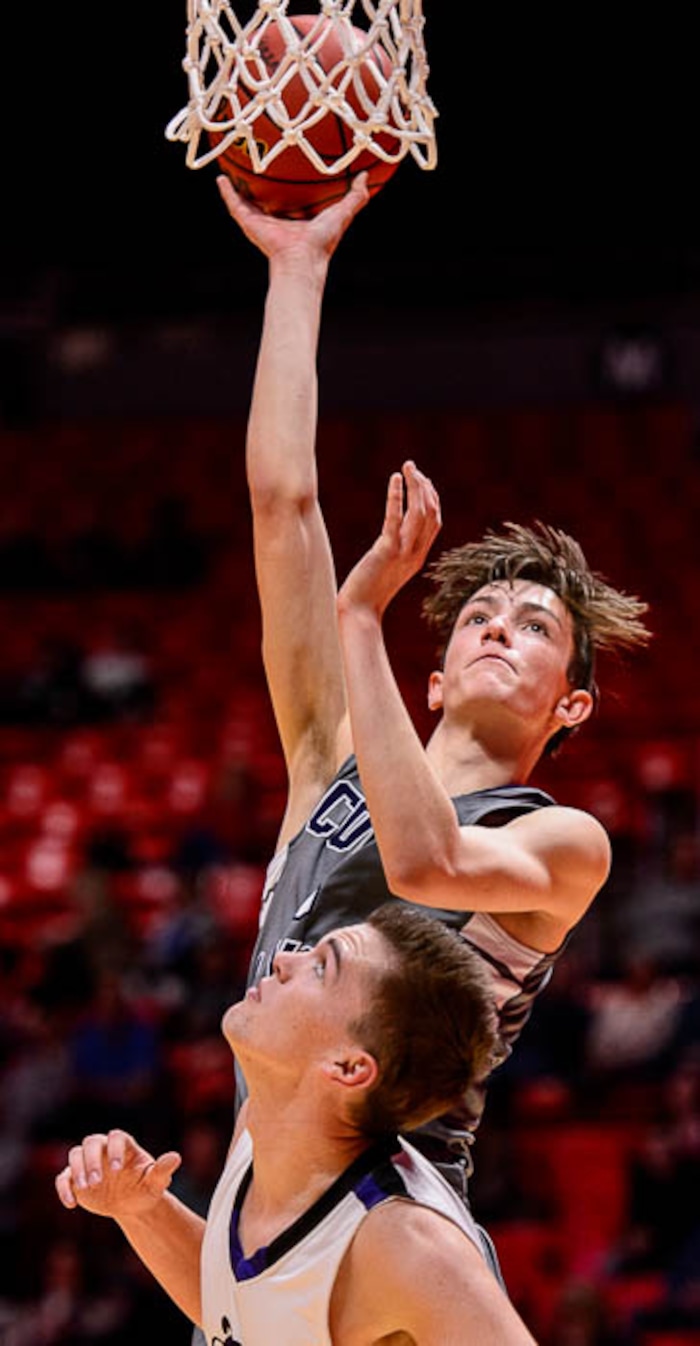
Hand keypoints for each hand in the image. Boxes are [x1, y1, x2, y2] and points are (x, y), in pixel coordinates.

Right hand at [55, 1130, 181, 1220]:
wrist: (132, 1204)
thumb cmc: (145, 1188)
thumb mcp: (155, 1182)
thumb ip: (162, 1170)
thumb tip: (175, 1158)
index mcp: (124, 1145)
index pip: (116, 1137)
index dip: (114, 1149)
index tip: (117, 1169)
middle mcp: (103, 1149)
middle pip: (91, 1142)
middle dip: (91, 1160)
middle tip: (96, 1182)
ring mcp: (88, 1163)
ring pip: (75, 1155)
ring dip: (78, 1170)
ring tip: (86, 1189)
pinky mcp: (75, 1179)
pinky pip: (63, 1177)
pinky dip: (64, 1188)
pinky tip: (71, 1204)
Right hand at [217, 171, 369, 262]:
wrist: (302, 259)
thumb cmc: (322, 241)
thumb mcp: (341, 213)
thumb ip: (355, 197)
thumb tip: (366, 177)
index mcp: (296, 217)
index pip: (290, 197)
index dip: (288, 182)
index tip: (286, 162)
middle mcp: (276, 219)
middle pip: (265, 198)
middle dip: (260, 182)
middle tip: (255, 158)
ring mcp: (260, 221)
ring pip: (245, 200)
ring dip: (237, 185)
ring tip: (229, 166)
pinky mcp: (249, 224)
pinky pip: (234, 205)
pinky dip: (226, 193)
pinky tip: (220, 178)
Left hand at [337, 461, 441, 620]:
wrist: (359, 613)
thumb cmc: (366, 594)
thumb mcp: (386, 570)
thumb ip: (392, 553)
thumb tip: (388, 541)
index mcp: (418, 557)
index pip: (435, 521)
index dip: (431, 498)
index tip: (421, 480)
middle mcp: (415, 553)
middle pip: (431, 513)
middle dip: (425, 487)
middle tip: (413, 468)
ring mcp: (403, 553)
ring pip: (420, 513)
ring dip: (416, 486)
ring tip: (408, 467)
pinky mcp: (386, 551)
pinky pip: (395, 519)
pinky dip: (397, 496)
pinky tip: (395, 479)